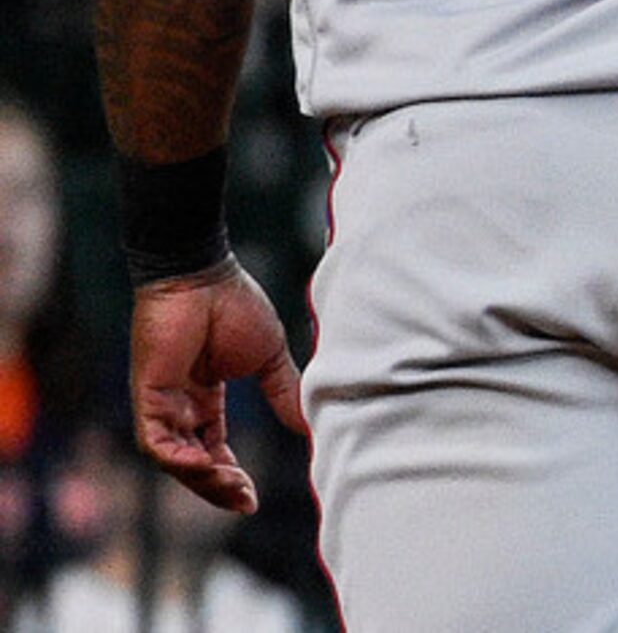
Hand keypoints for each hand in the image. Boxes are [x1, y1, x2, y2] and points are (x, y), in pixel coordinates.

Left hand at [130, 258, 306, 513]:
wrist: (204, 276)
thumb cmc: (234, 306)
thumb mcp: (268, 358)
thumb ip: (284, 392)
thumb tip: (310, 425)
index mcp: (204, 398)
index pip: (213, 449)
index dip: (231, 476)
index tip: (252, 498)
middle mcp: (180, 406)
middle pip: (193, 462)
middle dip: (218, 486)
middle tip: (244, 501)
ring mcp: (162, 402)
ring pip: (173, 459)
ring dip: (201, 478)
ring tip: (232, 487)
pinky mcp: (148, 394)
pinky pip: (155, 440)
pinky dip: (178, 458)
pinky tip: (205, 465)